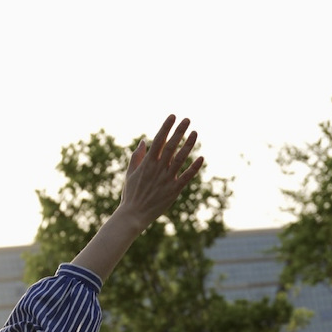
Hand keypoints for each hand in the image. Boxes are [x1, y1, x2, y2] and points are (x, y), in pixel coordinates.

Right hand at [117, 115, 203, 232]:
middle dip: (179, 131)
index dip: (166, 127)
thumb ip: (137, 156)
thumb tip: (144, 141)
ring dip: (188, 145)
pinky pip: (186, 177)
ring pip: (180, 158)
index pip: (158, 140)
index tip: (173, 116)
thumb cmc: (131, 194)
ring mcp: (166, 179)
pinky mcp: (174, 190)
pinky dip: (194, 168)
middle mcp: (158, 169)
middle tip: (187, 119)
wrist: (133, 216)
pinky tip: (201, 158)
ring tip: (195, 133)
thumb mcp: (130, 174)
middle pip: (171, 146)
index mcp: (147, 163)